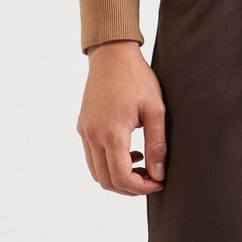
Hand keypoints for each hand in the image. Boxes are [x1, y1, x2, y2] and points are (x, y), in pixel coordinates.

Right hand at [77, 40, 166, 195]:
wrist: (112, 54)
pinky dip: (108, 163)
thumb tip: (158, 174)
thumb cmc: (136, 78)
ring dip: (117, 177)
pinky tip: (128, 150)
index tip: (159, 182)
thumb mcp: (155, 109)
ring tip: (141, 164)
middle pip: (106, 181)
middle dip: (130, 187)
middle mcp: (93, 135)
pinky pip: (92, 157)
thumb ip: (157, 144)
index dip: (141, 187)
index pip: (122, 178)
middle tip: (151, 178)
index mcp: (112, 133)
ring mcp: (86, 131)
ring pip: (96, 172)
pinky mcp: (83, 126)